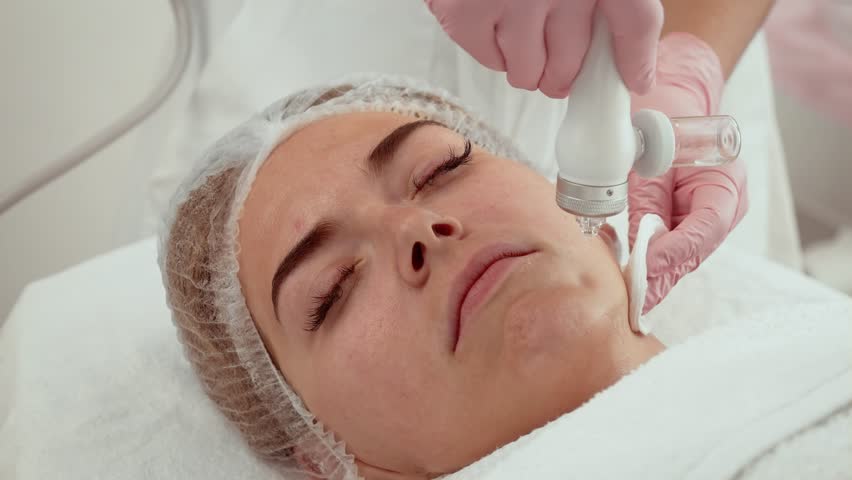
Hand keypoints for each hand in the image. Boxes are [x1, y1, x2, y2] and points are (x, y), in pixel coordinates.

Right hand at [424, 0, 662, 96]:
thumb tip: (630, 64)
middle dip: (563, 73)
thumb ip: (613, 0)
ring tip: (522, 35)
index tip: (633, 81)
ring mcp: (512, 0)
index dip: (635, 62)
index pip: (634, 23)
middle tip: (555, 65)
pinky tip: (496, 21)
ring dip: (526, 65)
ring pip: (527, 72)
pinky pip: (491, 61)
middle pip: (571, 63)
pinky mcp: (467, 13)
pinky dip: (494, 51)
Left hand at [628, 33, 748, 312]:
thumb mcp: (651, 156)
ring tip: (634, 301)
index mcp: (725, 182)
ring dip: (658, 276)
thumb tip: (641, 245)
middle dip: (664, 276)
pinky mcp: (688, 220)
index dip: (675, 251)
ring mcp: (709, 215)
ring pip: (684, 254)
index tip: (645, 267)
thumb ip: (649, 200)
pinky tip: (635, 283)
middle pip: (694, 250)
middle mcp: (724, 205)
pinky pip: (673, 246)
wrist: (672, 98)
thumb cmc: (664, 118)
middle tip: (637, 302)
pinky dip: (654, 262)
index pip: (704, 228)